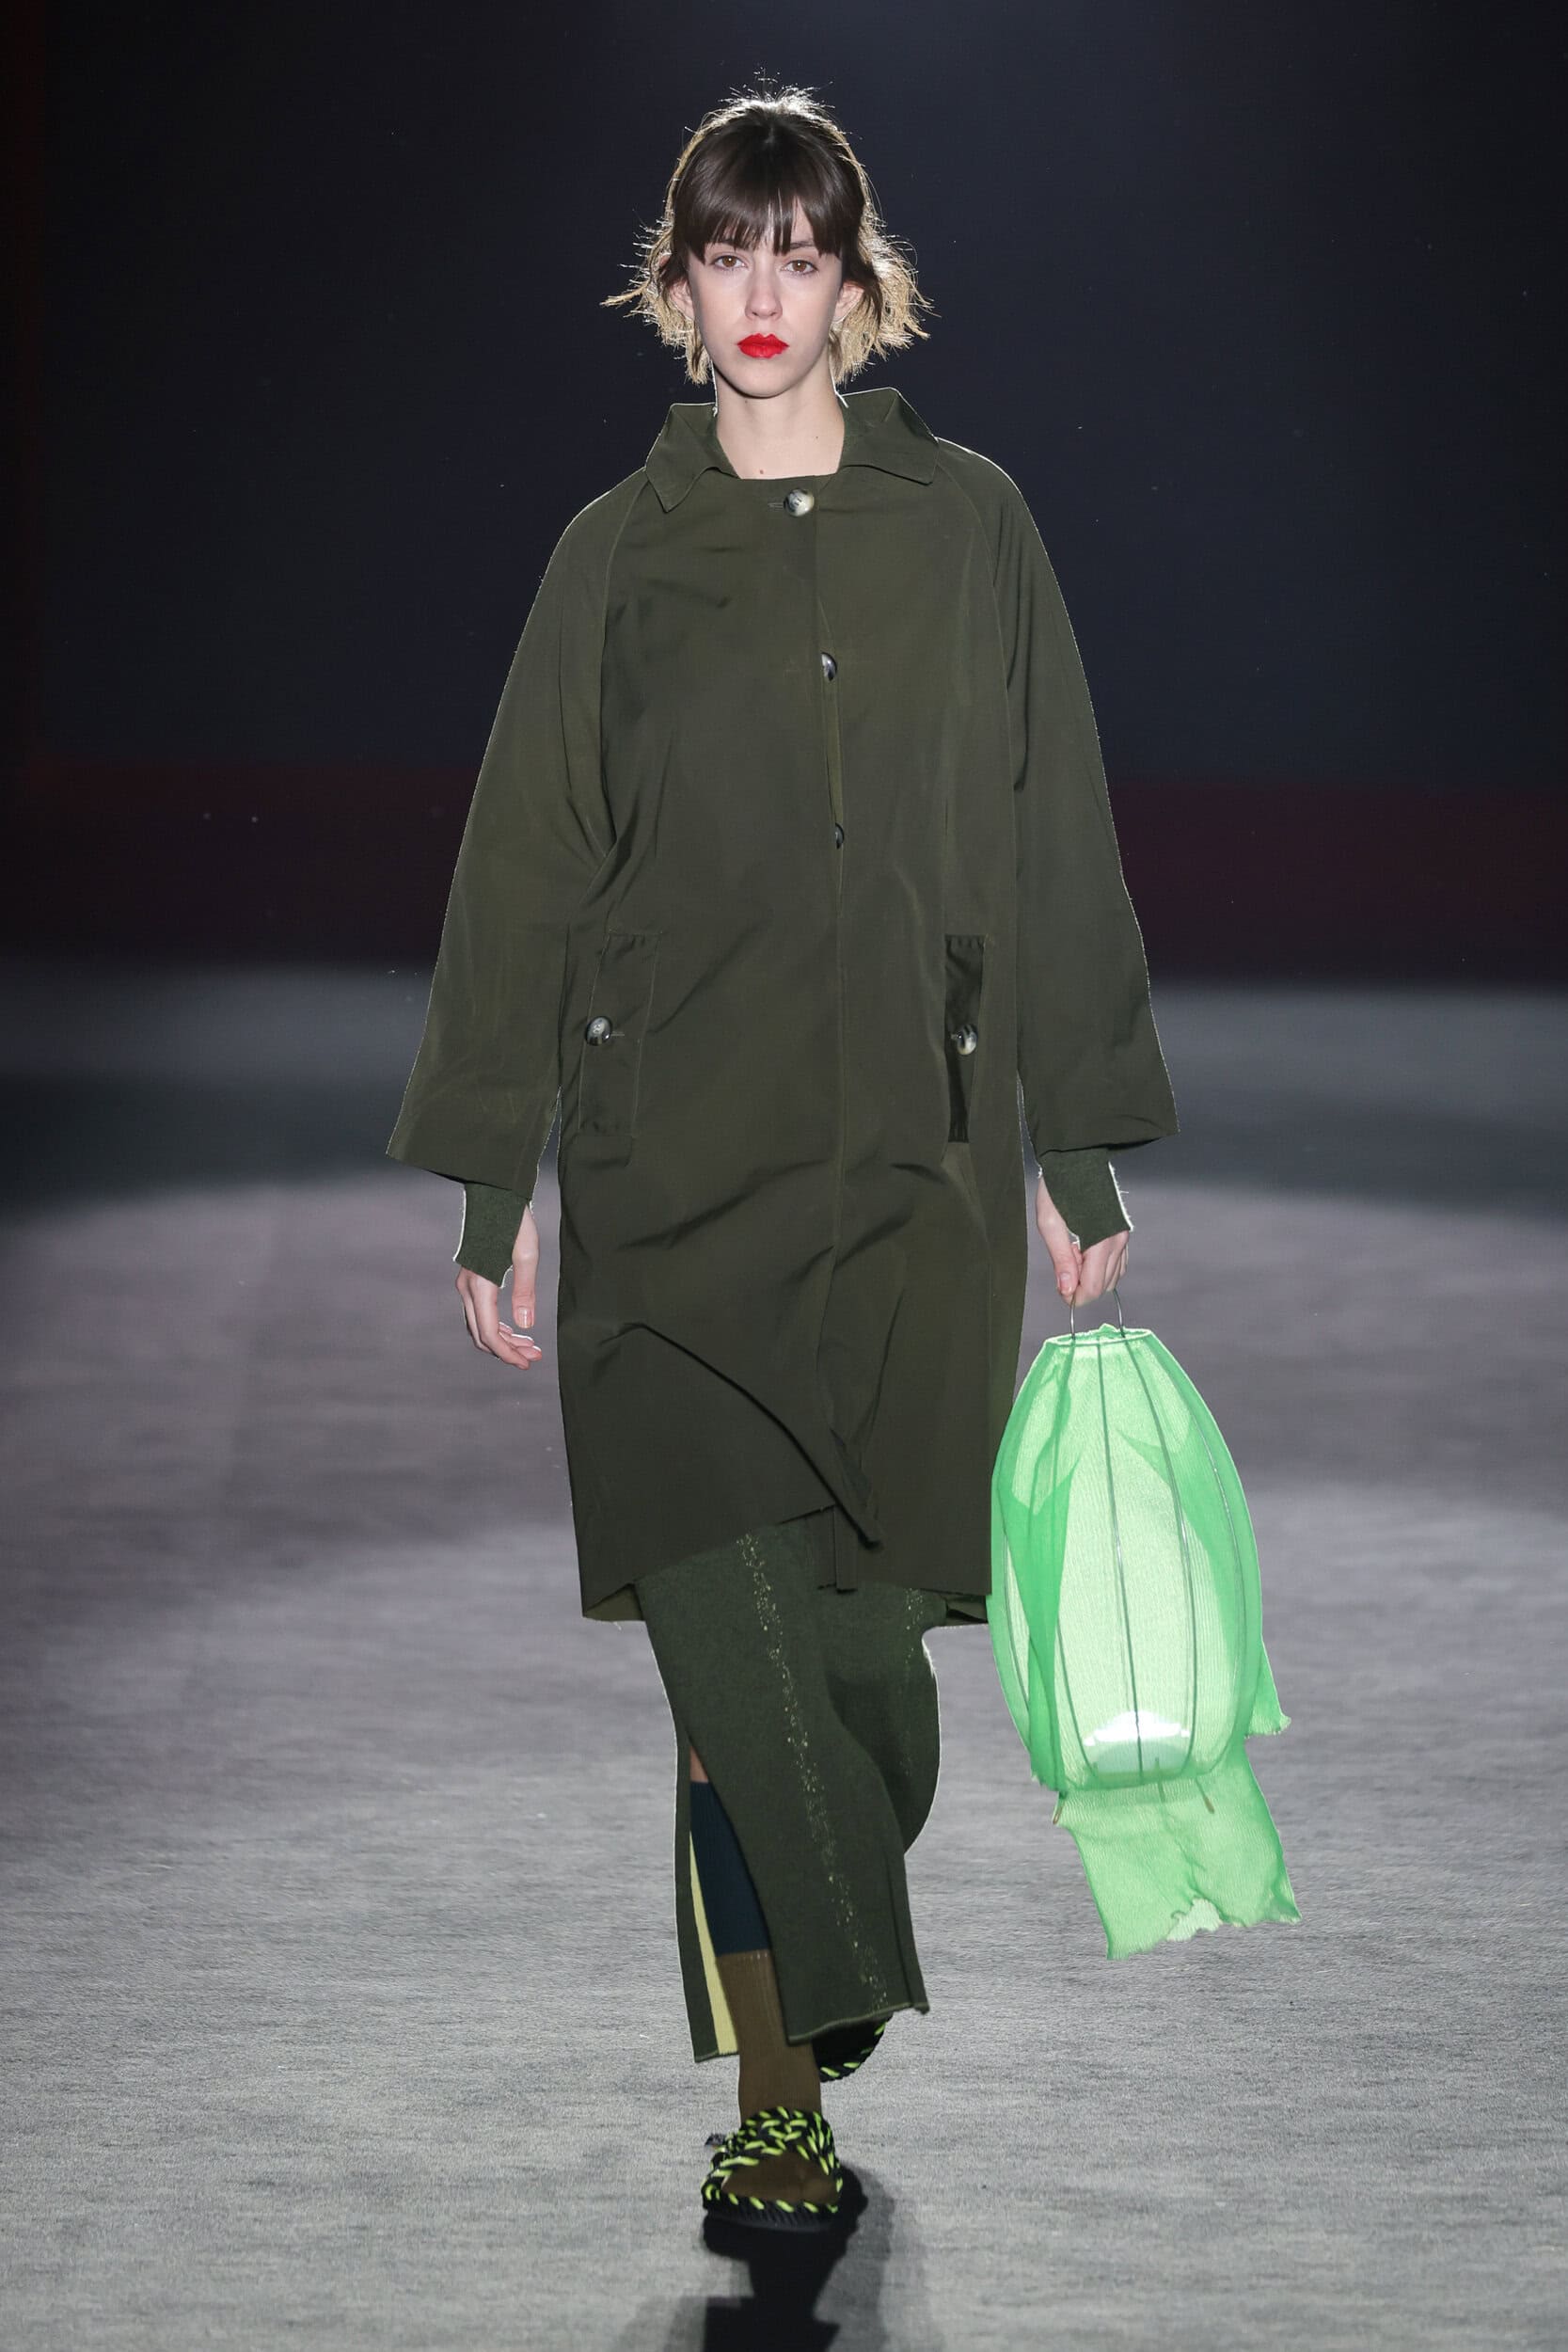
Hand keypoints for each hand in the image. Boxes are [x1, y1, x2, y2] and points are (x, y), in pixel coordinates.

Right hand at [455, 1201, 544, 1368]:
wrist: (495, 1196)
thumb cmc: (514, 1221)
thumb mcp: (527, 1255)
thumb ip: (526, 1292)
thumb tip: (527, 1327)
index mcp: (480, 1284)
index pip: (489, 1333)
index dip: (507, 1354)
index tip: (527, 1363)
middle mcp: (466, 1288)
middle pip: (482, 1335)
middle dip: (508, 1351)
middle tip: (535, 1356)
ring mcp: (465, 1285)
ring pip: (479, 1326)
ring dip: (503, 1340)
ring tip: (531, 1346)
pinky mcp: (470, 1281)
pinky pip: (479, 1314)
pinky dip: (497, 1327)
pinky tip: (517, 1329)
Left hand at [1034, 1174, 1128, 1307]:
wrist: (1077, 1159)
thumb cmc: (1060, 1187)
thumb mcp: (1050, 1224)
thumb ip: (1061, 1259)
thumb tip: (1066, 1290)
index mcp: (1102, 1241)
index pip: (1093, 1287)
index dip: (1074, 1297)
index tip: (1060, 1293)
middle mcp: (1118, 1241)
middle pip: (1103, 1286)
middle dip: (1081, 1288)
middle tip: (1062, 1271)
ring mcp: (1123, 1238)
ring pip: (1112, 1278)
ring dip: (1091, 1278)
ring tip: (1072, 1259)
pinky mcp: (1122, 1234)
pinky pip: (1118, 1264)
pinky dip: (1101, 1270)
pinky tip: (1084, 1256)